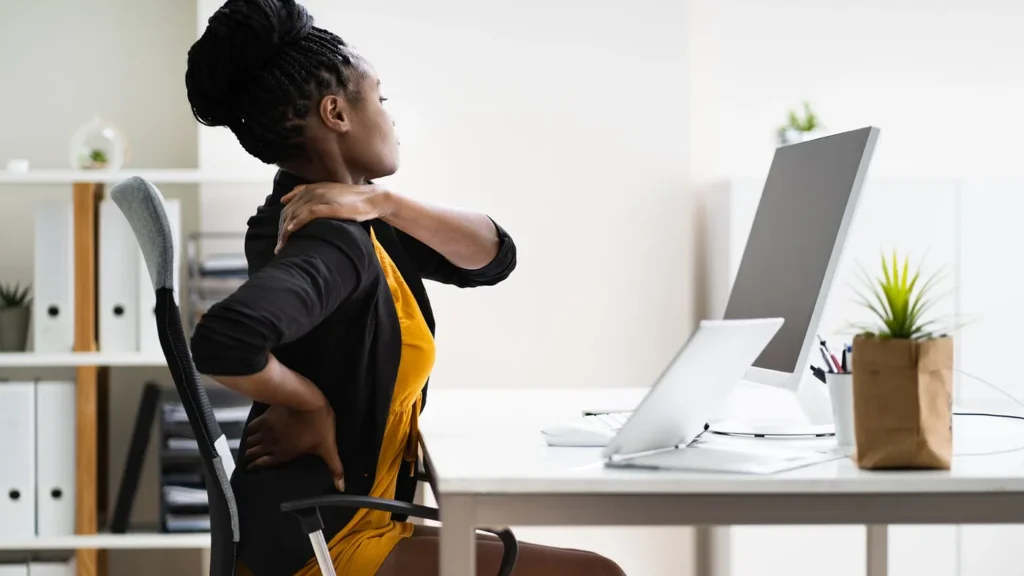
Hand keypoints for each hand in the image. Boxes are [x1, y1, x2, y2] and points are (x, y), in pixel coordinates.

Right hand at [243, 401, 345, 490]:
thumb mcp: (328, 447)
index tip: (250, 468)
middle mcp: (271, 444)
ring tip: (248, 448)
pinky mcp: (266, 416)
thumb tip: (341, 486)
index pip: (263, 464)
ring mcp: (266, 430)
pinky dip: (249, 431)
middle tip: (247, 460)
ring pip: (251, 441)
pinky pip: (252, 426)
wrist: (305, 400)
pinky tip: (251, 431)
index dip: (255, 467)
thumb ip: (334, 467)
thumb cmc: (317, 424)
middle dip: (250, 458)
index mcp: (283, 453)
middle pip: (253, 453)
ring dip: (249, 445)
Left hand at [276, 182, 392, 252]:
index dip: (282, 222)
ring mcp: (319, 198)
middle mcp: (312, 191)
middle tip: (279, 247)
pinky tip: (291, 231)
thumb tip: (298, 204)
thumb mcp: (331, 196)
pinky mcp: (327, 205)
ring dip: (285, 231)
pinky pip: (306, 214)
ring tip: (282, 246)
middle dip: (281, 230)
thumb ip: (315, 198)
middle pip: (288, 212)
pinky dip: (297, 223)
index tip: (281, 238)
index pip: (289, 206)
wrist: (372, 198)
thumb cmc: (353, 200)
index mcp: (311, 189)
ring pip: (295, 214)